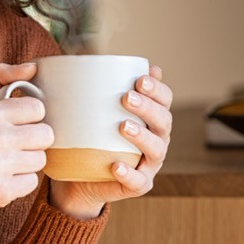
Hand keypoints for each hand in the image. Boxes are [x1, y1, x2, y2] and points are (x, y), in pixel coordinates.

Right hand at [0, 62, 52, 243]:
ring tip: (4, 165)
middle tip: (11, 147)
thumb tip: (33, 67)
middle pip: (45, 135)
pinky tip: (1, 181)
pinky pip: (32, 182)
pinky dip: (20, 184)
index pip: (37, 108)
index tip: (14, 126)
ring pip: (41, 159)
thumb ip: (0, 78)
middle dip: (32, 142)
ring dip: (27, 164)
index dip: (29, 118)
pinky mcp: (1, 190)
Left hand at [49, 65, 173, 219]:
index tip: (139, 79)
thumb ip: (96, 88)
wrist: (79, 177)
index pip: (164, 100)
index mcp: (151, 118)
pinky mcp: (137, 185)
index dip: (157, 89)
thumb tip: (87, 59)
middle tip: (126, 97)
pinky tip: (116, 165)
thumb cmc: (89, 136)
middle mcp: (156, 139)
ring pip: (156, 150)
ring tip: (123, 126)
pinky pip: (138, 181)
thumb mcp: (91, 111)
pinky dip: (129, 174)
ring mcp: (149, 164)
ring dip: (142, 137)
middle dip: (148, 107)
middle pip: (163, 121)